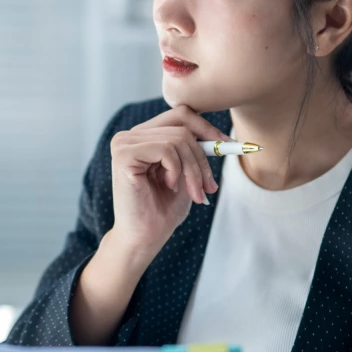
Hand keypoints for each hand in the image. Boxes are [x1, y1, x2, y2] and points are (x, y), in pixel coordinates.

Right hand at [104, 105, 231, 260]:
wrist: (145, 237)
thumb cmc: (163, 209)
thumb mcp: (186, 174)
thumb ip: (194, 151)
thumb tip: (220, 136)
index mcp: (145, 136)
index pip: (180, 114)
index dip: (206, 127)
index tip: (227, 145)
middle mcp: (131, 135)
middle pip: (182, 126)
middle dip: (203, 158)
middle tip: (209, 186)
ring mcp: (124, 143)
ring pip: (178, 139)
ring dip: (193, 170)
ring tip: (193, 192)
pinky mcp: (123, 154)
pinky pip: (166, 150)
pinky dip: (176, 171)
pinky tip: (169, 187)